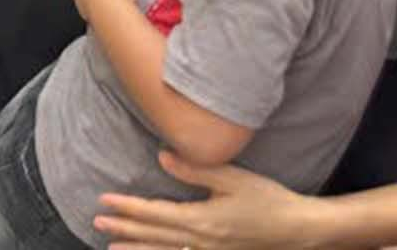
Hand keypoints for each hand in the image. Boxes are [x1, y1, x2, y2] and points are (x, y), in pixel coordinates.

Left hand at [95, 151, 324, 249]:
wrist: (299, 230)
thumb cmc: (268, 200)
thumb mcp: (233, 179)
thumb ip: (196, 169)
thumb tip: (162, 156)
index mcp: (203, 220)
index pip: (155, 213)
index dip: (128, 208)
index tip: (105, 202)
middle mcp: (202, 242)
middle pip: (155, 236)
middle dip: (124, 230)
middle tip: (97, 225)